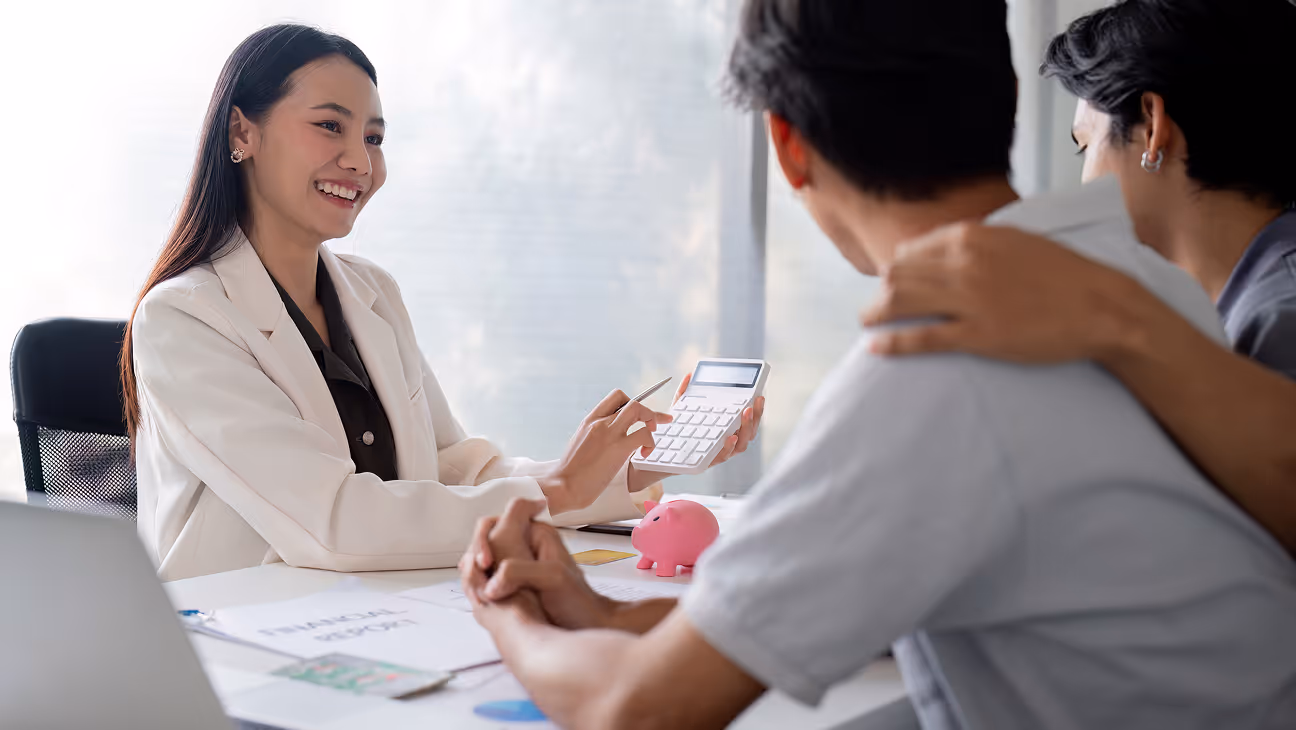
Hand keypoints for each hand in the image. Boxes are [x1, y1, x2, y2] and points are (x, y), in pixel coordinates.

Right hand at [460, 498, 615, 629]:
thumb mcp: (552, 578)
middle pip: (486, 541)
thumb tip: (491, 582)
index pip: (496, 521)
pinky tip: (483, 600)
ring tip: (479, 592)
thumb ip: (520, 571)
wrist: (587, 625)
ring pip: (484, 560)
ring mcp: (518, 564)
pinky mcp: (513, 583)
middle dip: (476, 557)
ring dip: (476, 573)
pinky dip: (481, 586)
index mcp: (536, 533)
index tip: (485, 563)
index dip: (484, 539)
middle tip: (478, 579)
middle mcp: (525, 545)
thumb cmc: (578, 601)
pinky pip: (488, 578)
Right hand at [541, 390, 670, 513]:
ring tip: (652, 435)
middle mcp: (600, 422)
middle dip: (647, 410)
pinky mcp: (618, 448)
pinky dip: (650, 443)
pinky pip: (644, 434)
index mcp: (590, 420)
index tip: (640, 414)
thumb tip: (612, 439)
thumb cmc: (571, 472)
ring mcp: (609, 433)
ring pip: (638, 409)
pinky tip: (645, 454)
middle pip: (630, 400)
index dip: (632, 403)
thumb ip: (596, 436)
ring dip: (651, 419)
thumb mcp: (581, 444)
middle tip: (654, 424)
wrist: (563, 485)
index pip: (615, 398)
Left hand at [629, 373, 766, 487]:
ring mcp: (715, 453)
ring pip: (740, 445)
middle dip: (755, 417)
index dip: (755, 411)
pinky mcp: (705, 463)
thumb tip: (689, 375)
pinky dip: (729, 447)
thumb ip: (685, 394)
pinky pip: (722, 457)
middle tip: (756, 401)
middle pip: (747, 433)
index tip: (759, 395)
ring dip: (746, 429)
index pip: (744, 422)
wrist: (652, 457)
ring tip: (745, 413)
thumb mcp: (677, 411)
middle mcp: (722, 443)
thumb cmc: (669, 434)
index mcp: (721, 431)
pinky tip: (730, 436)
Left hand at [860, 222, 1140, 363]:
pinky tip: (875, 347)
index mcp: (972, 236)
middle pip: (899, 276)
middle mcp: (964, 264)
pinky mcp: (977, 335)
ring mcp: (969, 300)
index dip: (896, 268)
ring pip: (902, 303)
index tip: (890, 280)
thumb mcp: (1015, 241)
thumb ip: (977, 242)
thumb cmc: (1062, 274)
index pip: (912, 251)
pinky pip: (921, 338)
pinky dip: (892, 343)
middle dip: (881, 291)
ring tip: (867, 323)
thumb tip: (944, 248)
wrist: (1100, 306)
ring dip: (876, 313)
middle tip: (874, 306)